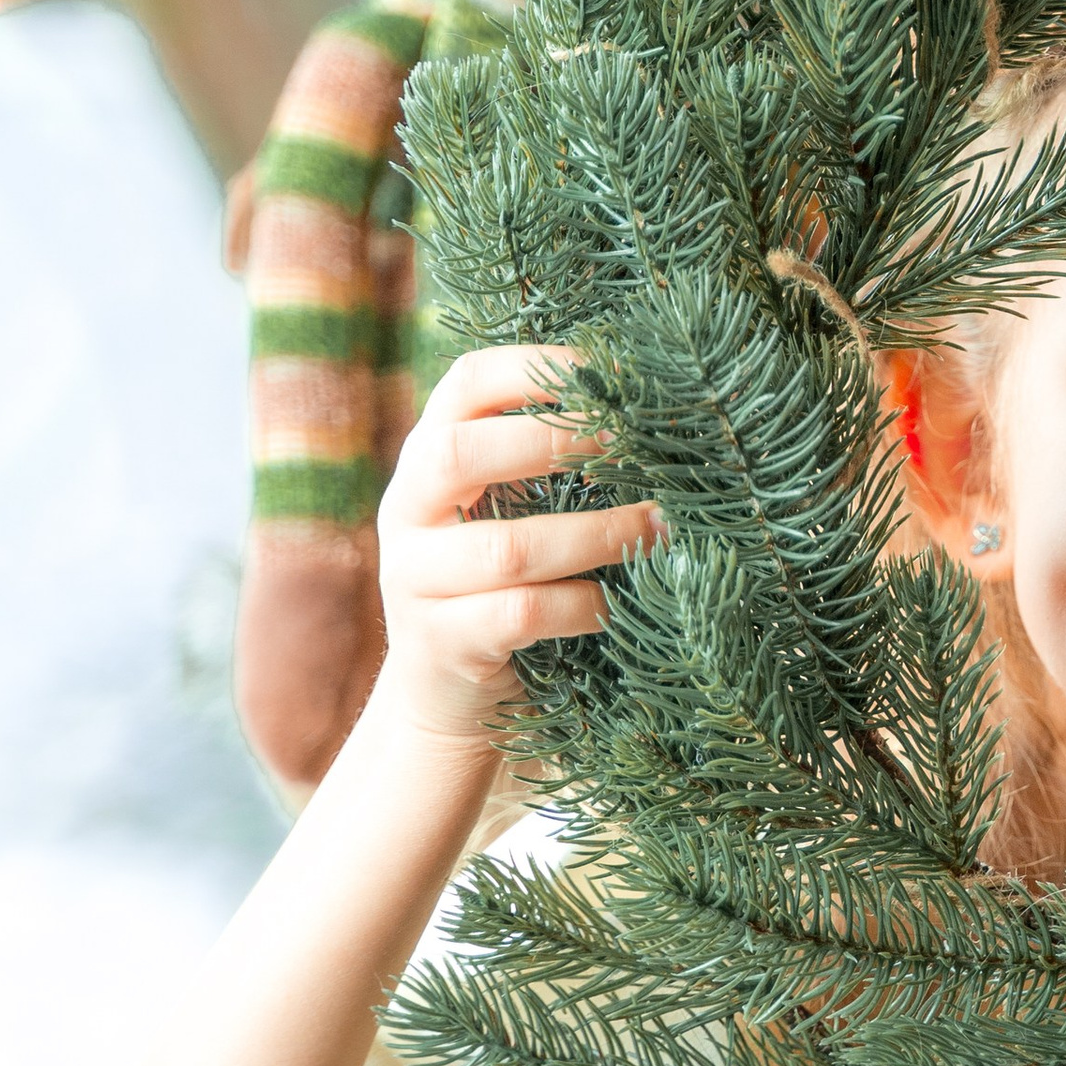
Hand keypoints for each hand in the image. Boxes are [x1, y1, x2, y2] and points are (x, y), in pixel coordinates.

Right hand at [374, 345, 660, 751]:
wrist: (446, 699)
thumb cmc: (502, 585)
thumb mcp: (509, 512)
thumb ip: (548, 463)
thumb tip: (654, 408)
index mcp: (428, 459)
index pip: (465, 385)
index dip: (535, 366)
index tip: (610, 371)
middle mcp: (406, 510)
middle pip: (462, 454)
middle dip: (559, 441)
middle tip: (638, 443)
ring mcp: (414, 581)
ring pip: (508, 548)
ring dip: (598, 535)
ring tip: (659, 524)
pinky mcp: (440, 644)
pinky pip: (521, 615)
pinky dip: (583, 605)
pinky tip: (618, 603)